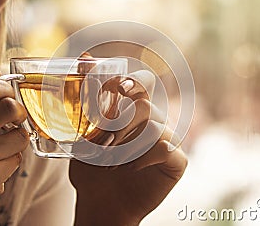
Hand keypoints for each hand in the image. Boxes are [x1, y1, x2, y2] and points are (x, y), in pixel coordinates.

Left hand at [70, 70, 187, 225]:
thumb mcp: (82, 134)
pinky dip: (144, 157)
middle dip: (121, 119)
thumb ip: (85, 100)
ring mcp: (168, 140)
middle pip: (146, 103)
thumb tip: (84, 56)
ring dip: (127, 143)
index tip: (114, 88)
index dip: (130, 80)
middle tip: (104, 137)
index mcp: (134, 111)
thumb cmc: (92, 168)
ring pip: (155, 125)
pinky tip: (130, 167)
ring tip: (110, 161)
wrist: (102, 203)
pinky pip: (167, 148)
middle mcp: (154, 121)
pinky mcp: (177, 161)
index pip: (141, 82)